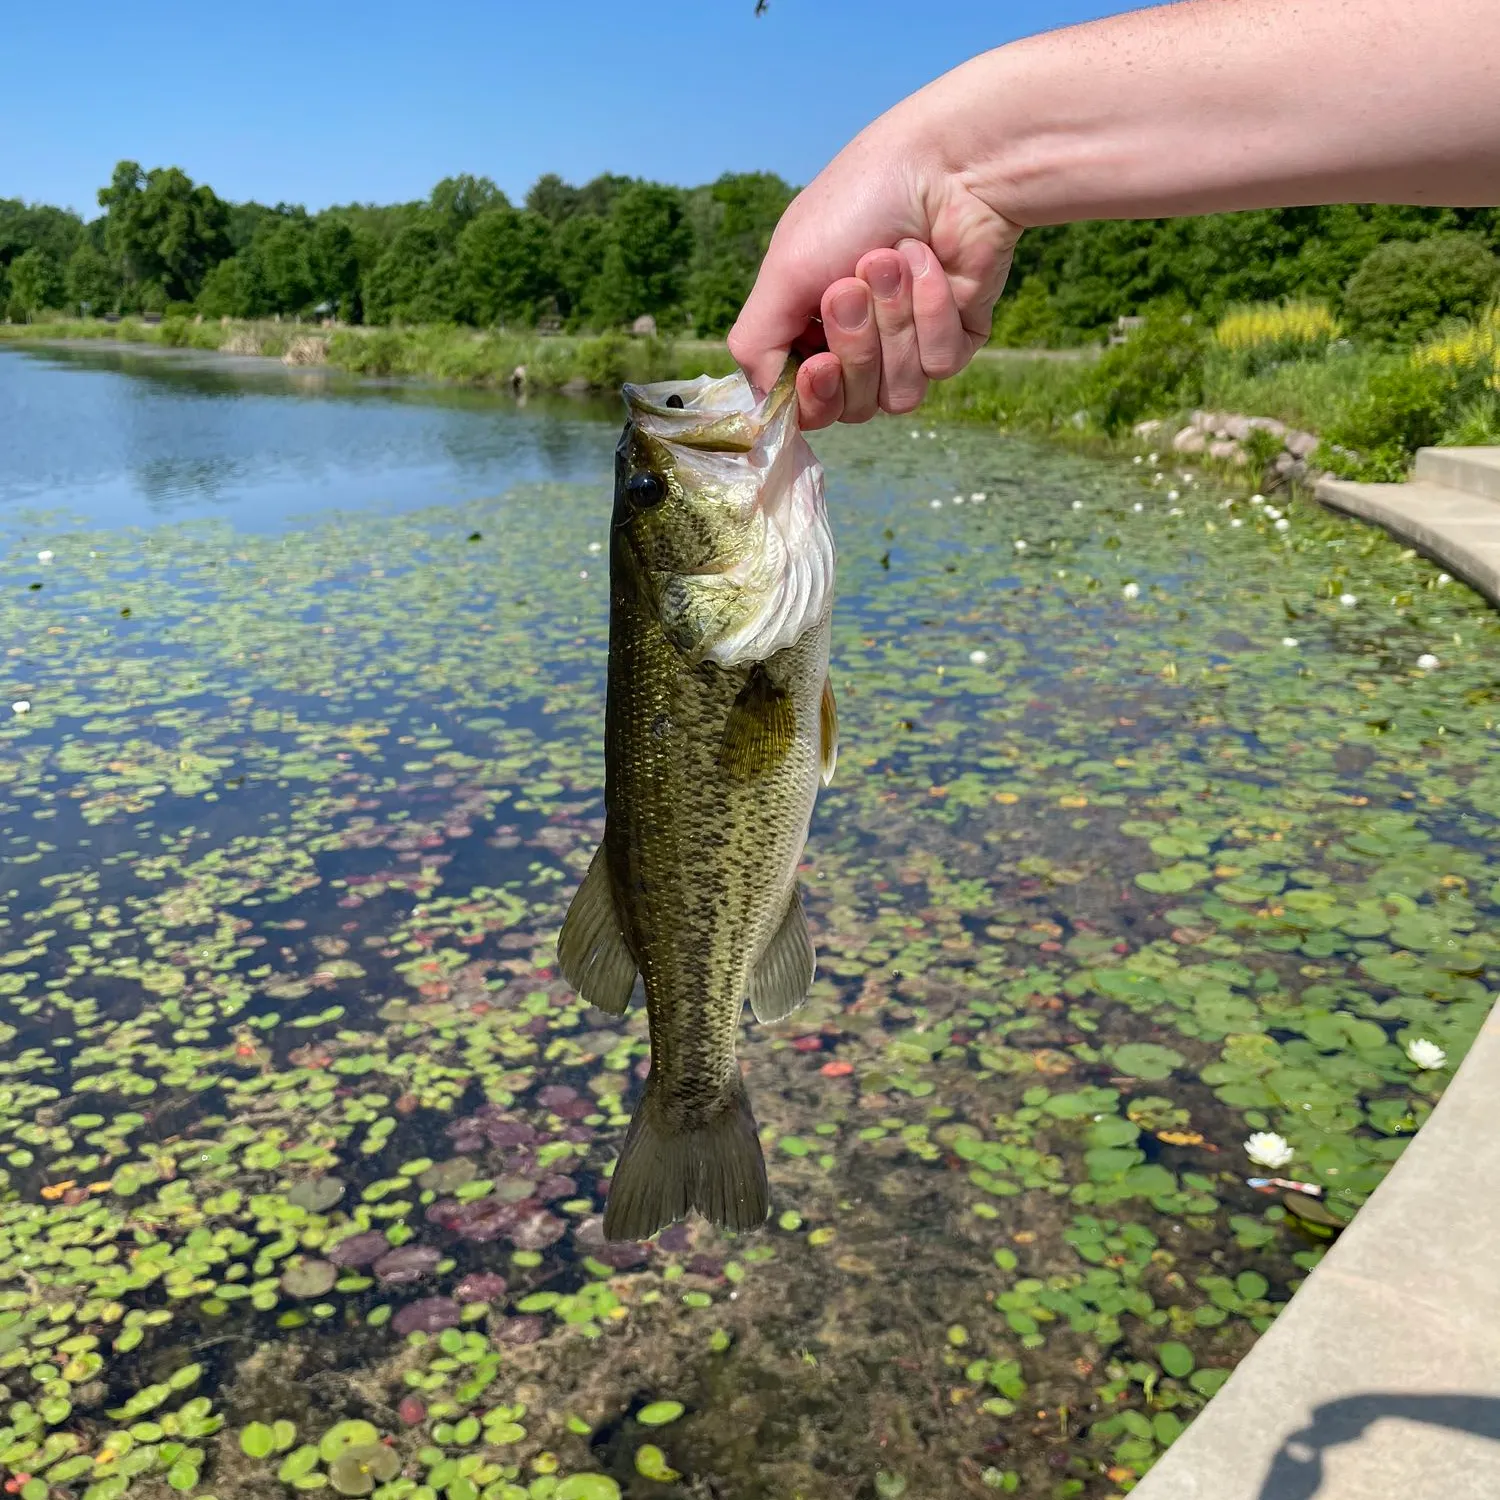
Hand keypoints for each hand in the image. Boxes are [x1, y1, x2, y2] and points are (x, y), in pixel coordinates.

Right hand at [728, 99, 1022, 428]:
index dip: (813, 395)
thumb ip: (756, 344)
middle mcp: (858, 348)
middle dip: (855, 345)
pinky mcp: (956, 340)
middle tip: (852, 285)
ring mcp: (909, 349)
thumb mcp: (784, 269)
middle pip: (853, 405)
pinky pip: (940, 364)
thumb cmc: (857, 204)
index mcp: (810, 333)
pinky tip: (931, 264)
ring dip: (894, 323)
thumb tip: (761, 405)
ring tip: (894, 260)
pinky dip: (932, 312)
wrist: (943, 166)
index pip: (806, 407)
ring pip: (899, 394)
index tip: (818, 364)